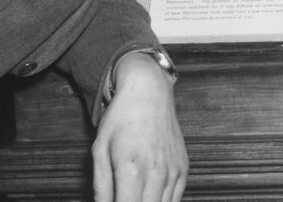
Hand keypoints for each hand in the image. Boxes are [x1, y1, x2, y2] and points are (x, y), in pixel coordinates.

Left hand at [91, 52, 187, 201]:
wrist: (149, 91)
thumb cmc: (120, 118)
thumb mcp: (99, 151)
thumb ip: (101, 187)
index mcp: (131, 169)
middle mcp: (156, 172)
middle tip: (123, 198)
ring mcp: (173, 170)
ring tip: (134, 196)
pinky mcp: (183, 167)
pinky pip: (176, 198)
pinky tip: (150, 197)